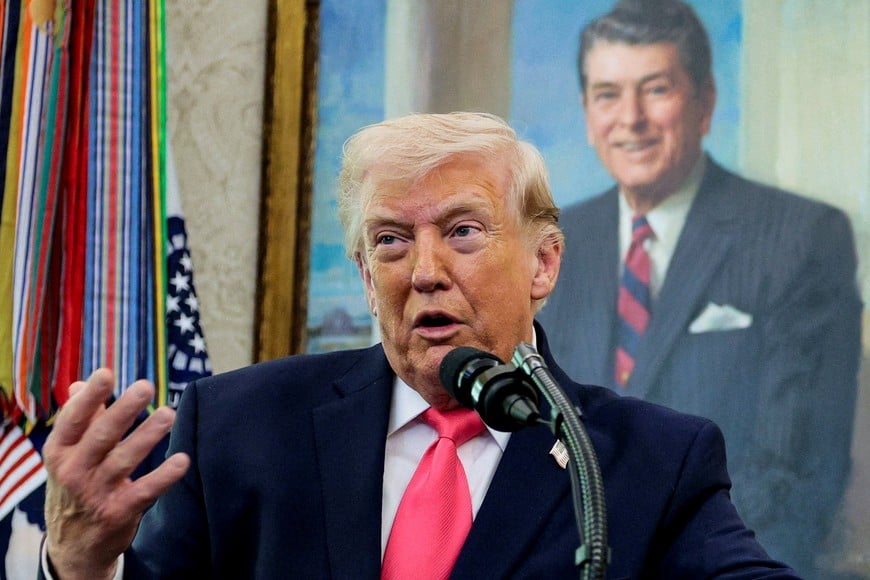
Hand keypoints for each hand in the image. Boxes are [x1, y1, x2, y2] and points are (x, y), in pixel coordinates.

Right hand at [43, 369, 189, 579]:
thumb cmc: (75, 485)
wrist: (73, 545)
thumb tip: (82, 383)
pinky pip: (145, 491)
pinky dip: (164, 476)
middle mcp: (74, 472)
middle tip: (145, 387)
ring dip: (148, 435)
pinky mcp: (119, 512)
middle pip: (100, 436)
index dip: (89, 398)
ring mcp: (96, 493)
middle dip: (123, 410)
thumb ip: (80, 419)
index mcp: (60, 452)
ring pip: (124, 460)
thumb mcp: (67, 455)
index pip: (73, 420)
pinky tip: (182, 460)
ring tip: (169, 414)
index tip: (106, 374)